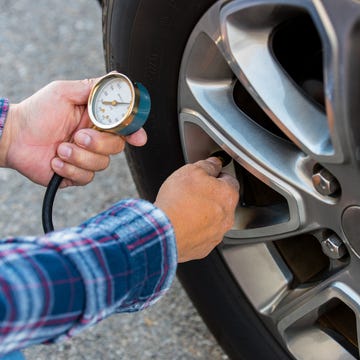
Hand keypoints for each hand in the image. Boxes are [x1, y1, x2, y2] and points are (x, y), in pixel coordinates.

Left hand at [0, 79, 146, 186]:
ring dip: (78, 156)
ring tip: (59, 148)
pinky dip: (69, 169)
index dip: (134, 132)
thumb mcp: (64, 92)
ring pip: (101, 164)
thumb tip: (116, 79)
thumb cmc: (37, 112)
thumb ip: (91, 87)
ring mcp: (86, 158)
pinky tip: (55, 161)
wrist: (14, 136)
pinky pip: (85, 177)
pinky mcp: (76, 174)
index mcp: (96, 121)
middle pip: (116, 147)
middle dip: (98, 143)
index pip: (123, 127)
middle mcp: (95, 140)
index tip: (138, 137)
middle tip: (78, 136)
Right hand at [155, 157, 238, 262]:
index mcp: (228, 195)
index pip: (230, 181)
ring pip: (213, 220)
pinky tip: (182, 224)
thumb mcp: (191, 171)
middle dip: (209, 197)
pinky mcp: (204, 248)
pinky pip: (202, 236)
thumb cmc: (178, 201)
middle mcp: (227, 217)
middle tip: (191, 193)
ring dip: (202, 215)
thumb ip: (207, 165)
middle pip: (222, 202)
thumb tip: (214, 163)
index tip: (206, 177)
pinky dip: (194, 230)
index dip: (216, 176)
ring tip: (184, 210)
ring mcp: (216, 235)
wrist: (164, 231)